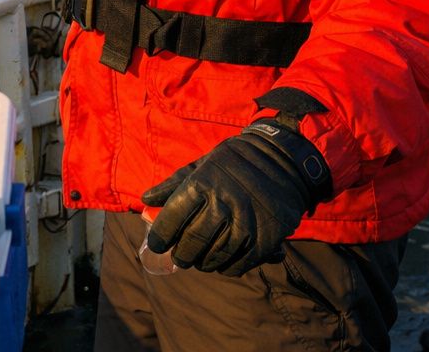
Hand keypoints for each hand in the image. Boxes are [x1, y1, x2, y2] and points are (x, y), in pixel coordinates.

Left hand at [141, 119, 331, 275]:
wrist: (283, 161)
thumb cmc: (233, 163)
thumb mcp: (201, 165)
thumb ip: (173, 185)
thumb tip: (145, 201)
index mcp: (202, 184)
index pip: (172, 218)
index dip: (160, 236)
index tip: (156, 244)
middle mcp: (223, 204)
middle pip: (192, 242)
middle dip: (181, 254)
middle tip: (179, 257)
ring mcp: (246, 223)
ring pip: (215, 256)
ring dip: (202, 262)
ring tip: (198, 260)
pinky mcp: (266, 239)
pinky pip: (239, 264)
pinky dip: (226, 267)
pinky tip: (221, 262)